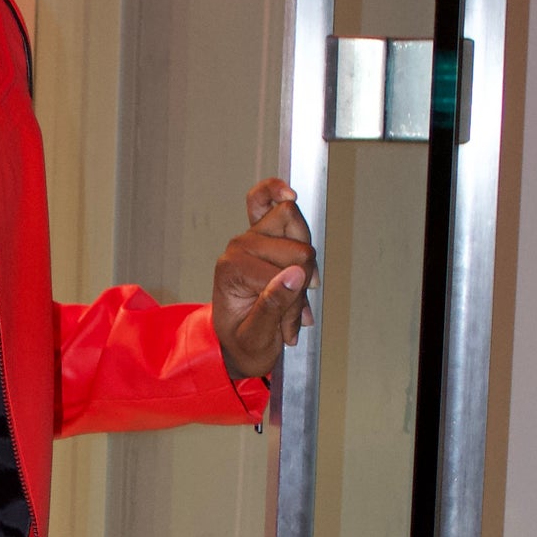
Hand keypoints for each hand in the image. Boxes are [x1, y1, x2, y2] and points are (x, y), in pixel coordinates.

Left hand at [213, 179, 316, 379]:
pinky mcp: (256, 234)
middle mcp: (239, 247)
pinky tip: (289, 192)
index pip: (291, 264)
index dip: (297, 296)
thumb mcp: (257, 337)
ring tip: (294, 291)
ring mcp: (248, 237)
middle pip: (298, 245)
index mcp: (233, 269)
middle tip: (289, 312)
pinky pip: (261, 198)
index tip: (286, 326)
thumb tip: (295, 274)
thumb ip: (274, 305)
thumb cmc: (243, 343)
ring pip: (295, 223)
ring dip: (304, 260)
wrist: (236, 346)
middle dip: (302, 282)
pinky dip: (275, 190)